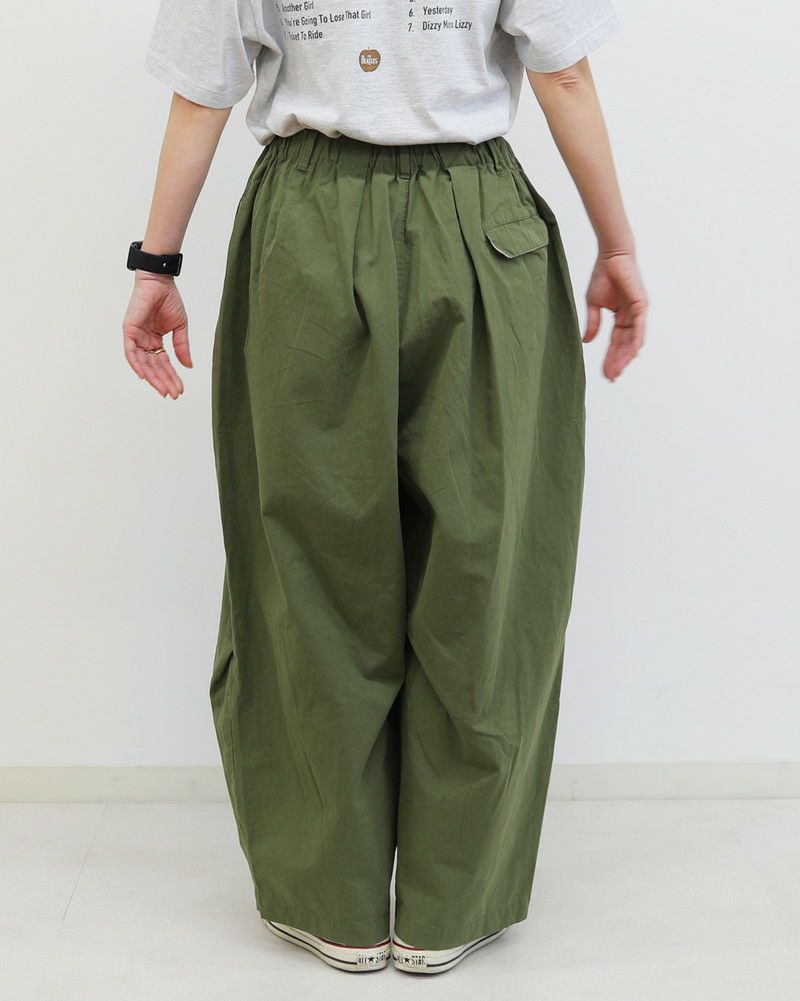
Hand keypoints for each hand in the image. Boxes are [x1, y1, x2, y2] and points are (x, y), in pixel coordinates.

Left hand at [122, 273, 191, 398]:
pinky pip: (130, 352)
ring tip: (163, 390)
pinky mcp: (129, 331)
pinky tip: (144, 377)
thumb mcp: (180, 327)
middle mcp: (144, 341)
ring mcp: (136, 337)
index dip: (172, 377)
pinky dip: (136, 365)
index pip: (164, 364)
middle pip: (154, 367)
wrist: (160, 281)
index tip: (180, 389)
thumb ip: (182, 347)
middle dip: (164, 381)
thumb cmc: (169, 299)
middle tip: (173, 394)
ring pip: (143, 363)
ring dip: (153, 378)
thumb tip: (188, 366)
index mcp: (156, 340)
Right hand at [583, 252, 647, 381]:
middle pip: (624, 346)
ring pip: (632, 341)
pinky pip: (639, 327)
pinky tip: (632, 355)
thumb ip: (593, 324)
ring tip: (617, 371)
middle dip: (617, 362)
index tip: (605, 374)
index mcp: (621, 317)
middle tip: (610, 378)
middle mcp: (631, 317)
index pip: (615, 343)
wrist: (611, 256)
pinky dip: (636, 341)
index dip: (610, 358)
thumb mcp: (593, 304)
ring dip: (625, 357)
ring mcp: (637, 312)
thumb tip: (587, 342)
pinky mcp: (641, 305)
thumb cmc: (603, 275)